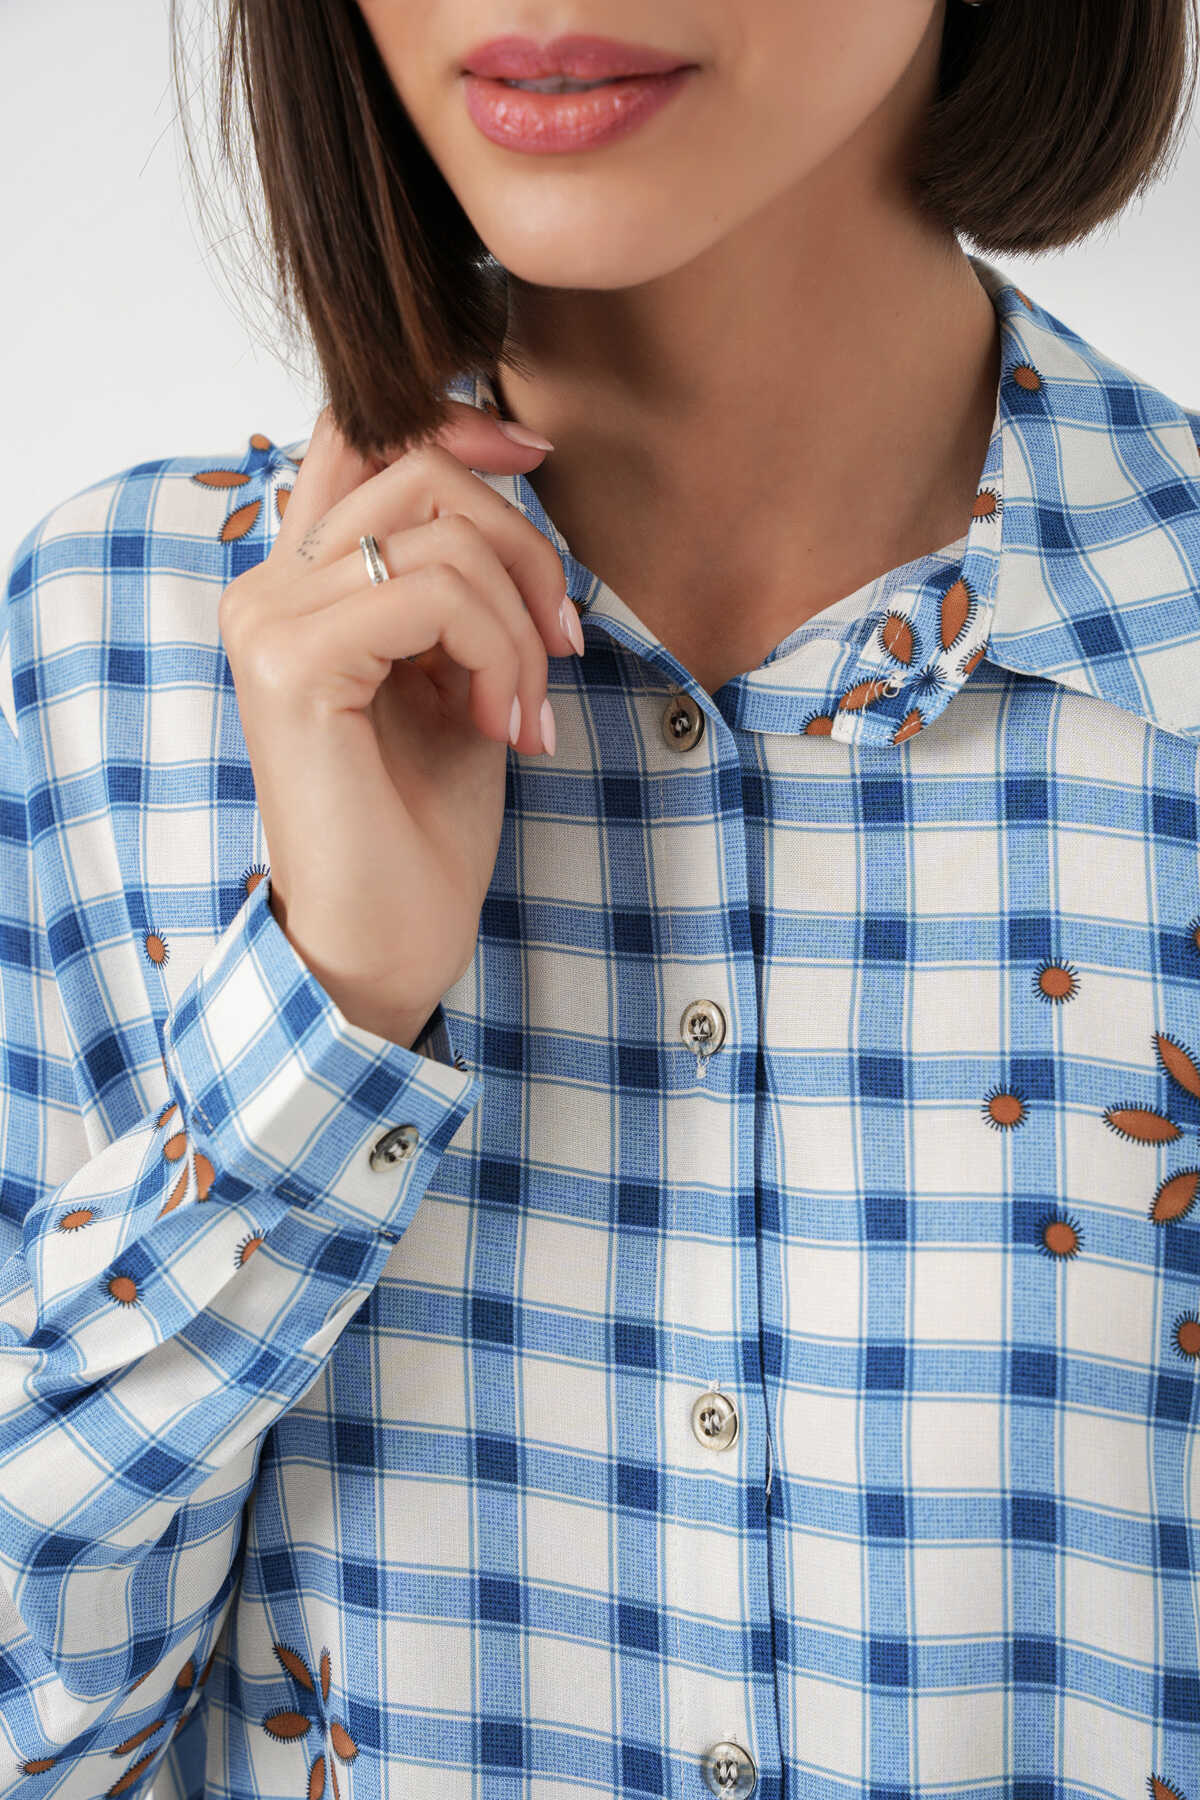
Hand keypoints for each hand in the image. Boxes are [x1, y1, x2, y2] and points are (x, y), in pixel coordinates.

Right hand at [217, 400, 579, 1043]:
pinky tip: (500, 726)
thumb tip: (511, 474)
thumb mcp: (458, 671)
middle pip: (417, 467)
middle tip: (564, 647)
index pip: (356, 431)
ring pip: (440, 537)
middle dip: (524, 549)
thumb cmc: (423, 822)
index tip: (536, 455)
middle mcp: (267, 588)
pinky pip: (436, 597)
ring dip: (519, 626)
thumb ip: (460, 577)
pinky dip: (500, 655)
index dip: (450, 416)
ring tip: (524, 712)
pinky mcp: (292, 666)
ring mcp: (269, 622)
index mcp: (299, 583)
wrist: (389, 938)